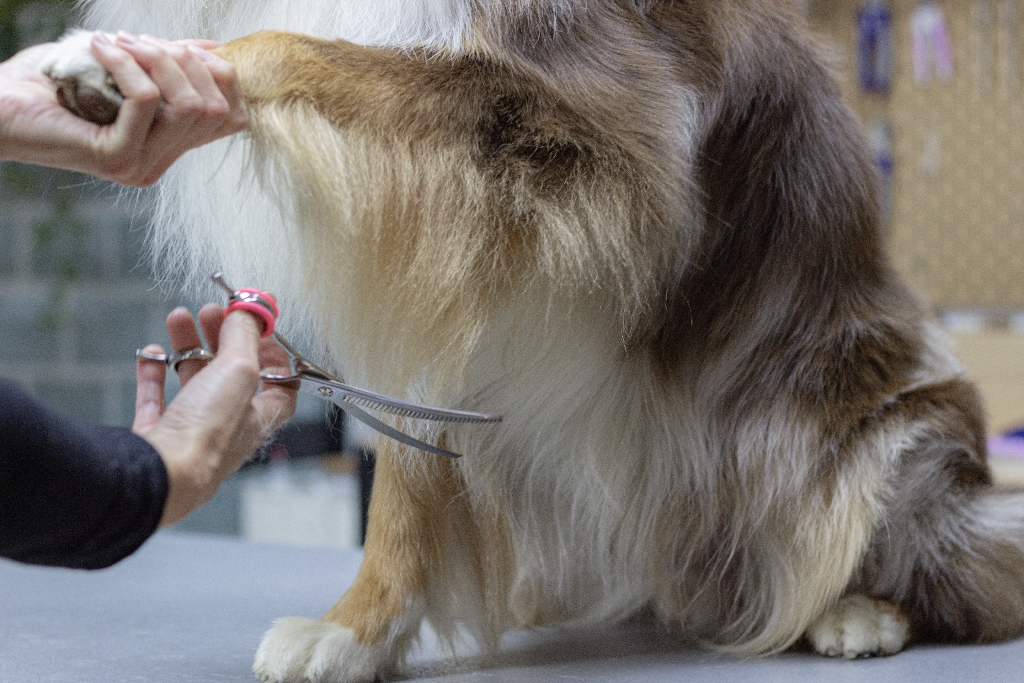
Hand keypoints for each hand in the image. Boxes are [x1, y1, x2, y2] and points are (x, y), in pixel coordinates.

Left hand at [0, 31, 246, 186]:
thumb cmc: (50, 84)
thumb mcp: (124, 67)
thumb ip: (167, 64)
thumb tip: (214, 48)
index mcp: (166, 150)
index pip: (232, 119)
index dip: (221, 75)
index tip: (182, 46)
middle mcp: (158, 166)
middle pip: (216, 110)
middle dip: (185, 61)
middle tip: (139, 40)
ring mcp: (139, 166)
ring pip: (189, 106)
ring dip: (158, 59)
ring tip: (120, 41)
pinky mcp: (115, 158)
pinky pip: (147, 101)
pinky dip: (129, 65)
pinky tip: (102, 49)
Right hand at [133, 305, 296, 526]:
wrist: (158, 475)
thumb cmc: (206, 435)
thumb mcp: (238, 370)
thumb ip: (244, 338)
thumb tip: (249, 314)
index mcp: (258, 418)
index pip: (280, 386)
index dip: (273, 354)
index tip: (259, 328)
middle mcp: (226, 428)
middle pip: (230, 376)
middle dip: (222, 339)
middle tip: (212, 313)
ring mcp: (190, 433)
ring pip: (193, 382)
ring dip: (187, 347)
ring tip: (179, 318)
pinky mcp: (156, 437)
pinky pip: (156, 399)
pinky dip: (154, 372)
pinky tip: (152, 352)